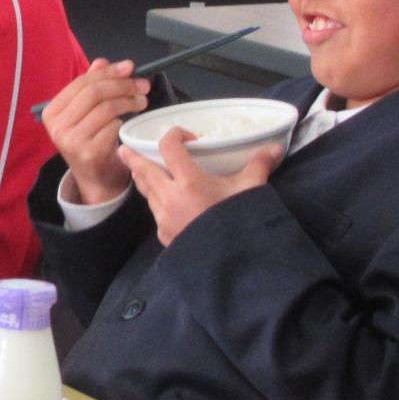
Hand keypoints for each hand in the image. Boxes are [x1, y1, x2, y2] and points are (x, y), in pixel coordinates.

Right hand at [39, 59, 149, 204]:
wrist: (95, 178)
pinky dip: (124, 122)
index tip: (130, 67)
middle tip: (142, 86)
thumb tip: (102, 62)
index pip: (82, 82)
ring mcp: (72, 141)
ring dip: (129, 101)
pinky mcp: (89, 153)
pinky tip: (128, 124)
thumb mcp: (86, 112)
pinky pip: (113, 127)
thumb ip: (91, 85)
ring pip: (106, 108)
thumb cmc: (90, 139)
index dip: (108, 72)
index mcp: (52, 111)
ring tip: (141, 101)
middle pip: (94, 93)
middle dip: (122, 85)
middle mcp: (57, 126)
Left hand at [119, 133, 282, 246]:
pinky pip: (155, 213)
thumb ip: (259, 165)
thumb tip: (275, 147)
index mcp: (187, 182)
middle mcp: (169, 198)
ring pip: (146, 193)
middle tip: (123, 149)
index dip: (174, 135)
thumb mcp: (250, 190)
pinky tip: (162, 203)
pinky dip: (156, 202)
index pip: (169, 147)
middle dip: (133, 158)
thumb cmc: (238, 222)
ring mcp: (163, 219)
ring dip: (145, 181)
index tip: (184, 137)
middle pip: (143, 171)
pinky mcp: (164, 236)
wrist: (232, 263)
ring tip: (141, 173)